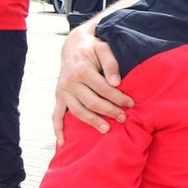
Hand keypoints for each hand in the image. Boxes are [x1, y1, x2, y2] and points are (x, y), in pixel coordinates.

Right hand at [52, 24, 129, 141]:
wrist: (73, 46)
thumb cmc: (92, 48)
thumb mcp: (103, 48)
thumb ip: (111, 64)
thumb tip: (116, 83)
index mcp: (81, 70)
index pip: (103, 88)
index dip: (118, 97)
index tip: (131, 104)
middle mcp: (69, 82)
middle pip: (91, 102)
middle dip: (109, 111)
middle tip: (124, 118)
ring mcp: (62, 91)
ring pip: (78, 111)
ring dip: (92, 122)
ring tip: (107, 129)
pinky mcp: (59, 96)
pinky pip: (56, 115)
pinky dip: (58, 129)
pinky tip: (63, 142)